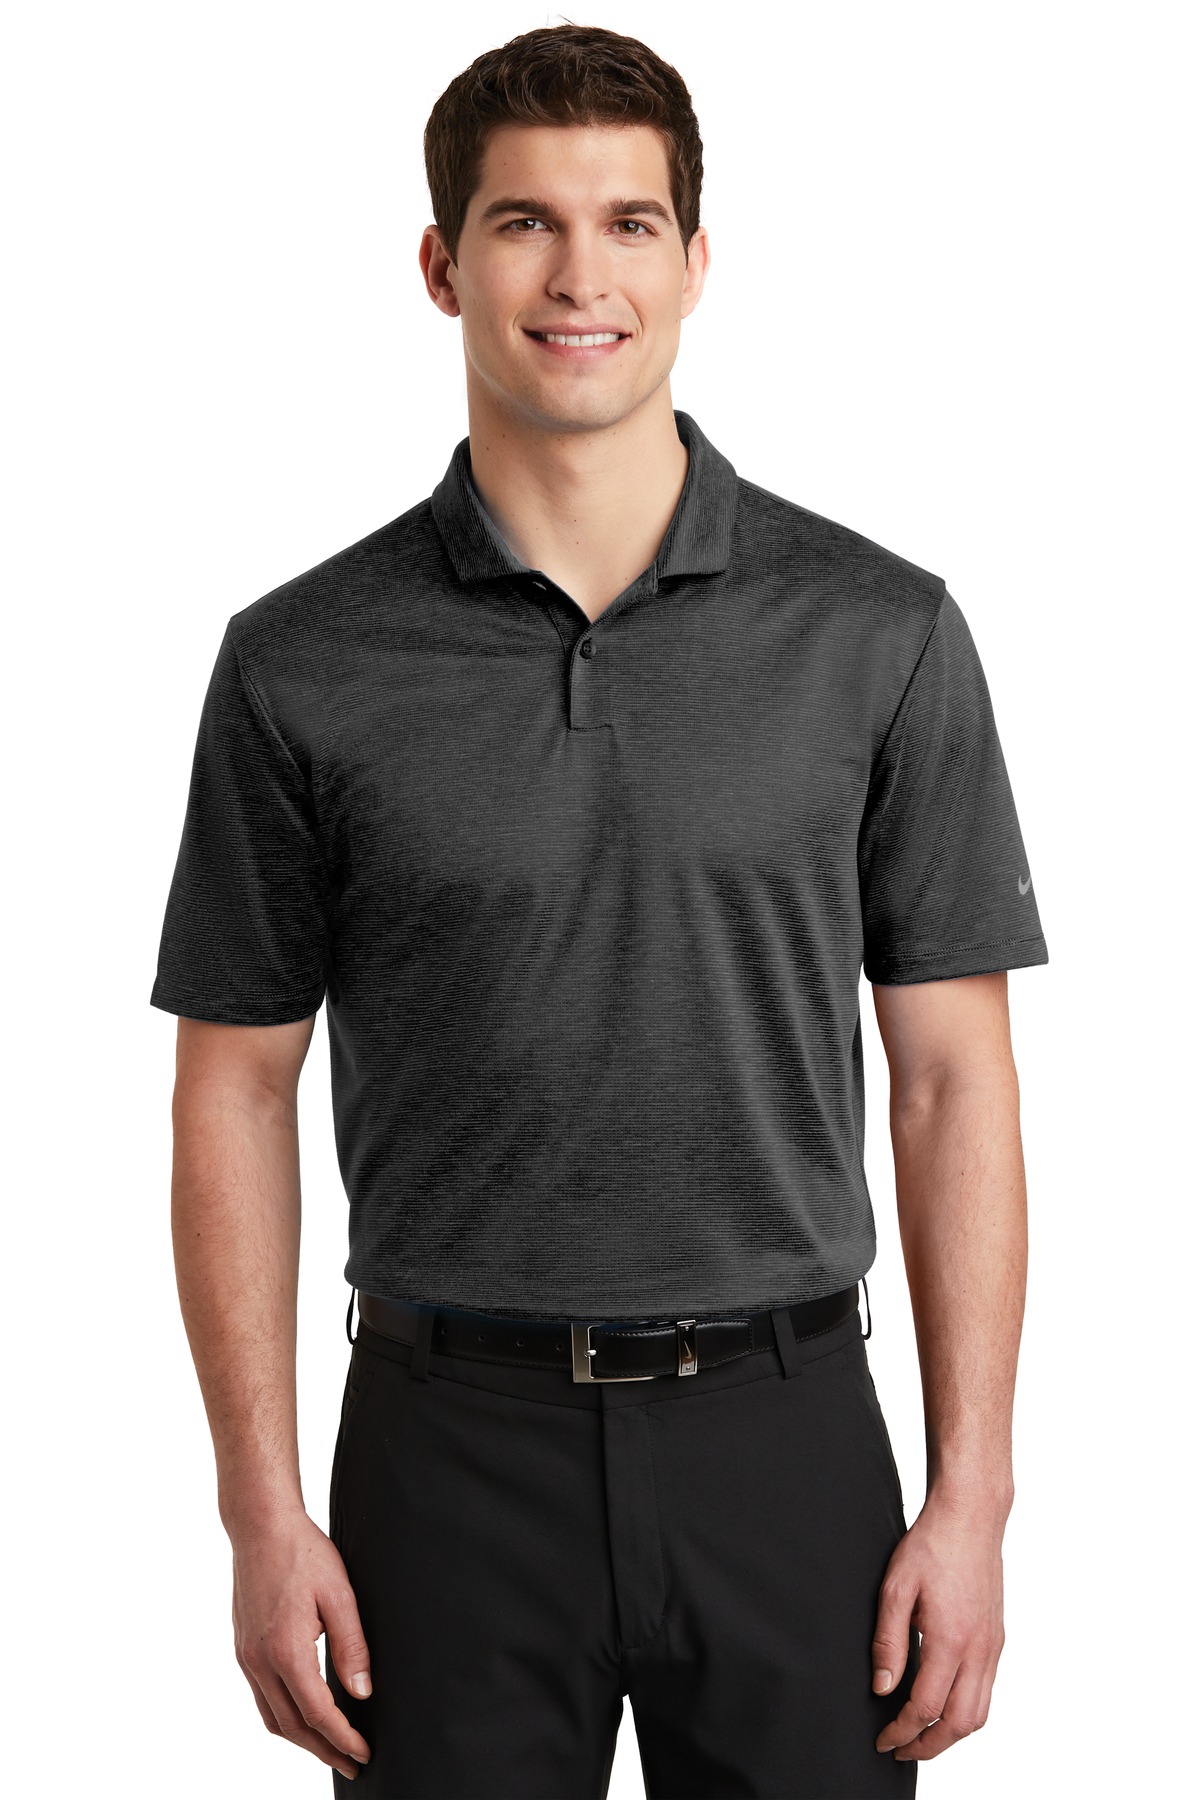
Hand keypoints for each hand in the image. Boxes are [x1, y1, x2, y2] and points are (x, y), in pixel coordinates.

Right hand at [230, 1507, 372, 1780]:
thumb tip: (362, 1692)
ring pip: (272, 1718)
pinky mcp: (243, 1648)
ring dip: (302, 1740)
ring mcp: (247, 1657)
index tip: (364, 1753)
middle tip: (352, 1763)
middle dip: (324, 1751)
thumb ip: (352, 1647)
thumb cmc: (303, 1553)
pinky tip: (303, 1713)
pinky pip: (262, 1698)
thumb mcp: (340, 1595)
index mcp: (286, 1651)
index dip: (343, 1739)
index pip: (318, 1714)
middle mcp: (260, 1662)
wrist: (260, 1525)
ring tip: (331, 1747)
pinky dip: (284, 1717)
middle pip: (292, 1727)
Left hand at [870, 1487, 1007, 1762]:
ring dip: (951, 1734)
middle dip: (929, 1746)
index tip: (883, 1739)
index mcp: (950, 1640)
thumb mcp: (895, 1588)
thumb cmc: (931, 1546)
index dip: (902, 1731)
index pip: (926, 1708)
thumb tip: (882, 1687)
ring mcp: (993, 1647)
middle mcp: (978, 1650)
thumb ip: (888, 1641)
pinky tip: (943, 1704)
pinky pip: (987, 1691)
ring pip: (979, 1714)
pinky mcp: (998, 1639)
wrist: (971, 1519)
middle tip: (900, 1749)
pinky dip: (966, 1711)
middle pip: (959, 1724)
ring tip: (921, 1736)